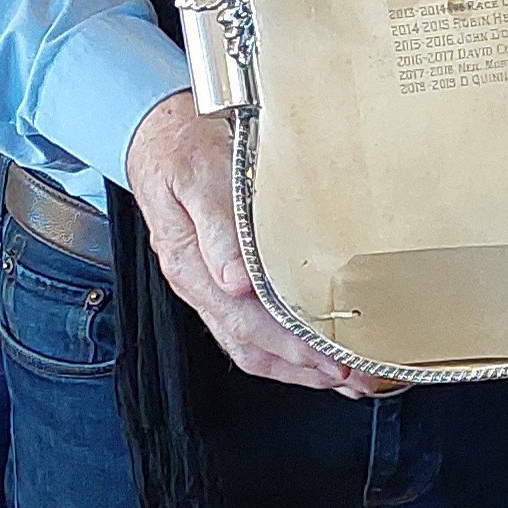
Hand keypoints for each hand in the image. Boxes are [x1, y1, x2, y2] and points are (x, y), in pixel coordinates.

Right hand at [124, 92, 402, 396]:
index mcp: (192, 264)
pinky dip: (279, 346)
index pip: (246, 323)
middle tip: (353, 379)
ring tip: (341, 377)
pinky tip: (307, 350)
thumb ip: (216, 228)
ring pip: (248, 343)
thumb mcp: (196, 176)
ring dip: (295, 366)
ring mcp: (206, 282)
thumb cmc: (180, 145)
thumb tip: (234, 281)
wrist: (154, 129)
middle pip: (251, 345)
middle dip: (303, 368)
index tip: (330, 360)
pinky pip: (245, 325)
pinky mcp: (215, 274)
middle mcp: (199, 282)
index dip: (291, 347)